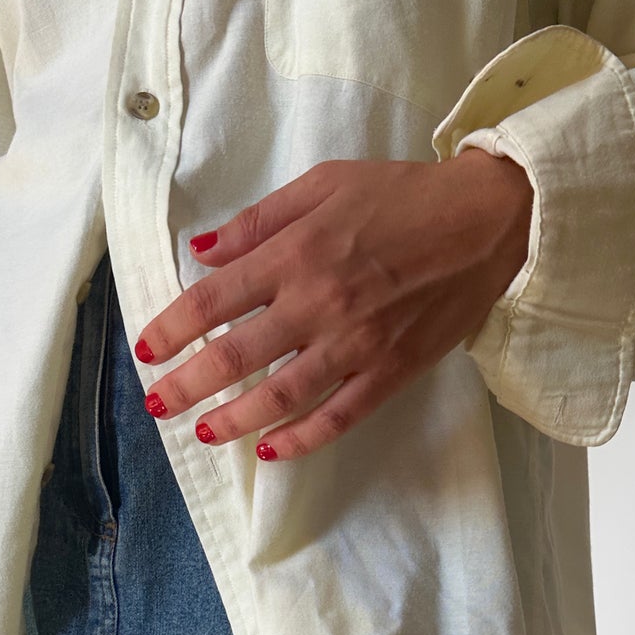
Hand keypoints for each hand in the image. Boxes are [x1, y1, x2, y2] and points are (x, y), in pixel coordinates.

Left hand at [133, 148, 533, 459]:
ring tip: (203, 434)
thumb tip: (203, 249)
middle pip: (233, 357)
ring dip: (232, 421)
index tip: (147, 348)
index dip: (172, 329)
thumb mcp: (324, 184)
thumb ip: (260, 220)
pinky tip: (270, 450)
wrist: (486, 222)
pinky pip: (337, 417)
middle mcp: (318, 304)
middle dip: (187, 386)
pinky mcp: (390, 372)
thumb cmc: (403, 195)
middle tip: (158, 404)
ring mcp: (355, 345)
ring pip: (278, 397)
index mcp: (296, 254)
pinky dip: (300, 439)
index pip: (213, 301)